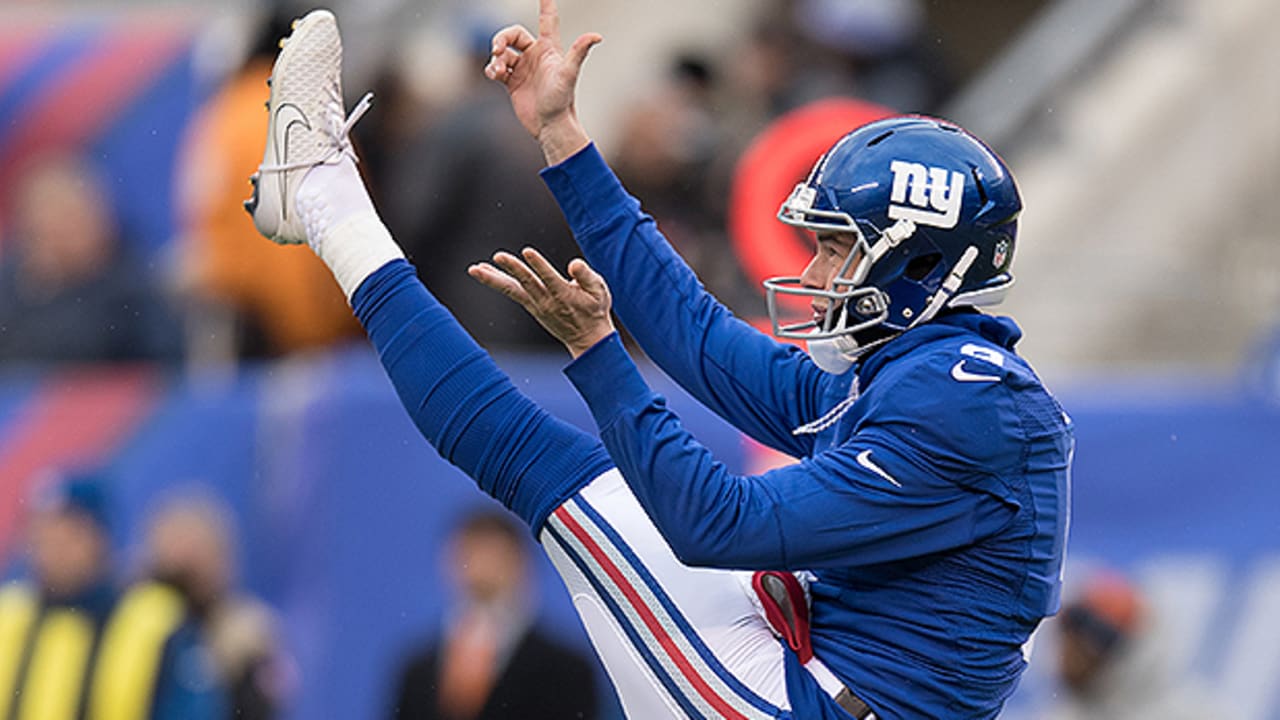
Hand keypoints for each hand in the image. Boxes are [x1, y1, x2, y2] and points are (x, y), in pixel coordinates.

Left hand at [469, 248, 614, 357]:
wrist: (588, 338)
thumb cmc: (596, 309)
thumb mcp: (600, 291)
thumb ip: (587, 276)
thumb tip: (573, 264)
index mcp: (564, 295)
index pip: (549, 278)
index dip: (539, 265)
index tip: (527, 252)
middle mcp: (547, 301)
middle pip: (526, 282)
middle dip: (512, 269)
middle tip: (498, 256)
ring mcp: (536, 304)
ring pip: (512, 289)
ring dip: (492, 279)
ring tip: (474, 269)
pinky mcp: (531, 305)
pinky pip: (511, 292)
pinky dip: (496, 281)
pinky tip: (482, 270)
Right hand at [483, 0, 601, 164]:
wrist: (550, 126)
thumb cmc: (562, 100)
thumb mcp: (568, 74)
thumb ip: (579, 53)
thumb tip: (596, 36)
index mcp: (549, 49)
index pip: (547, 20)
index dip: (546, 4)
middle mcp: (535, 56)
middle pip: (513, 35)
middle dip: (502, 38)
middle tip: (498, 50)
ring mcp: (523, 69)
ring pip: (503, 52)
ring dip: (496, 57)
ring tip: (497, 70)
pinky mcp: (513, 82)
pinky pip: (497, 68)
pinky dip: (492, 69)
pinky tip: (493, 74)